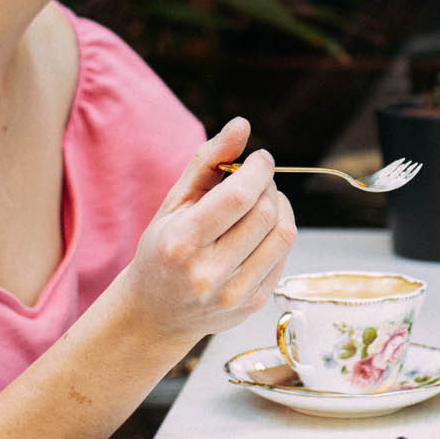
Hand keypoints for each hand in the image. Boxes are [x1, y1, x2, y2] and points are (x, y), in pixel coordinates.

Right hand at [116, 119, 295, 346]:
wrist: (155, 314)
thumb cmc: (163, 249)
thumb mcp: (174, 203)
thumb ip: (208, 161)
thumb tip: (242, 124)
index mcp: (181, 242)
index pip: (239, 196)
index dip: (259, 169)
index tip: (260, 158)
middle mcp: (207, 273)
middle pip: (265, 212)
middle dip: (268, 185)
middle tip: (258, 180)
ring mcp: (232, 294)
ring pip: (283, 234)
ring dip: (280, 207)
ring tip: (263, 201)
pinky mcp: (252, 306)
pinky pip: (284, 256)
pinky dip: (280, 233)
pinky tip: (261, 230)